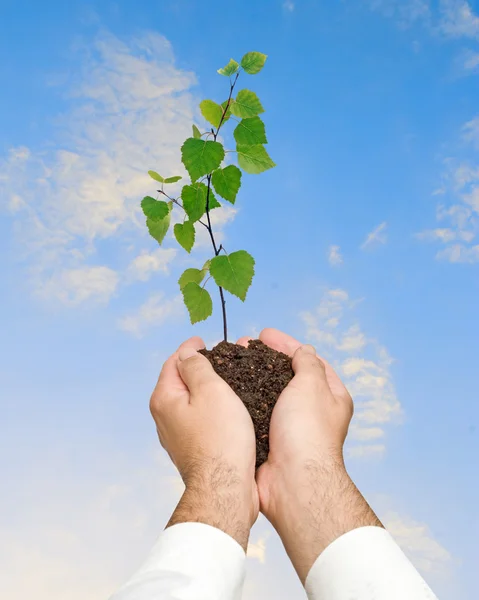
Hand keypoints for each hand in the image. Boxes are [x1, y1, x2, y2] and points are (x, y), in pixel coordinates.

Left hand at [150, 336, 258, 550]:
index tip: (204, 341)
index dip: (190, 348)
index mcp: (165, 398)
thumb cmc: (221, 439)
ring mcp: (177, 435)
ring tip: (227, 380)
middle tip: (220, 358)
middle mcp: (164, 417)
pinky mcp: (192, 448)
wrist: (225, 488)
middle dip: (198, 367)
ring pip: (190, 401)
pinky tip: (227, 409)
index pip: (174, 362)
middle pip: (179, 381)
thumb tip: (186, 354)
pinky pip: (199, 419)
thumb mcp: (211, 390)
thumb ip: (196, 367)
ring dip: (206, 388)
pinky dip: (210, 407)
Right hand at [238, 328, 380, 580]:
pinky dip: (243, 399)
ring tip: (229, 363)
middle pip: (286, 376)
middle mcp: (312, 411)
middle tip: (241, 346)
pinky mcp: (270, 438)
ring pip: (267, 393)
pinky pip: (255, 412)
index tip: (264, 334)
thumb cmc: (307, 431)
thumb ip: (307, 364)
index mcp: (331, 396)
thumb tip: (305, 350)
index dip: (286, 344)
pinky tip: (227, 390)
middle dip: (264, 359)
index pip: (309, 360)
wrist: (293, 481)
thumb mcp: (311, 386)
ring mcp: (290, 426)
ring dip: (250, 377)